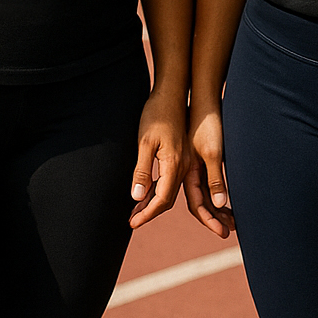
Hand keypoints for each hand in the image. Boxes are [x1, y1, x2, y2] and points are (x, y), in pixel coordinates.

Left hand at [129, 89, 188, 229]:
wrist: (172, 94)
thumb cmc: (156, 115)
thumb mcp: (145, 143)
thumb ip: (142, 170)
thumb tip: (137, 197)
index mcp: (174, 165)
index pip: (161, 200)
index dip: (147, 213)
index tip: (133, 223)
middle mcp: (183, 167)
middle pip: (167, 199)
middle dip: (150, 212)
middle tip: (132, 221)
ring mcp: (185, 162)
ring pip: (170, 191)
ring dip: (154, 203)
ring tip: (136, 211)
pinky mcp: (183, 156)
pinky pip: (172, 181)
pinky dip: (159, 190)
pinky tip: (147, 191)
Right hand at [184, 105, 234, 238]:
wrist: (203, 99)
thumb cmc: (207, 124)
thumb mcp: (213, 152)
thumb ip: (215, 178)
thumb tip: (219, 204)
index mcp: (188, 173)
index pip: (197, 205)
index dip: (210, 220)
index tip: (223, 233)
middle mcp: (189, 171)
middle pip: (200, 202)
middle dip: (214, 218)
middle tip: (230, 231)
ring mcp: (194, 164)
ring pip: (204, 193)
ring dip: (218, 208)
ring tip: (233, 219)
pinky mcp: (200, 155)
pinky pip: (208, 181)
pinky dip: (217, 193)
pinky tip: (226, 197)